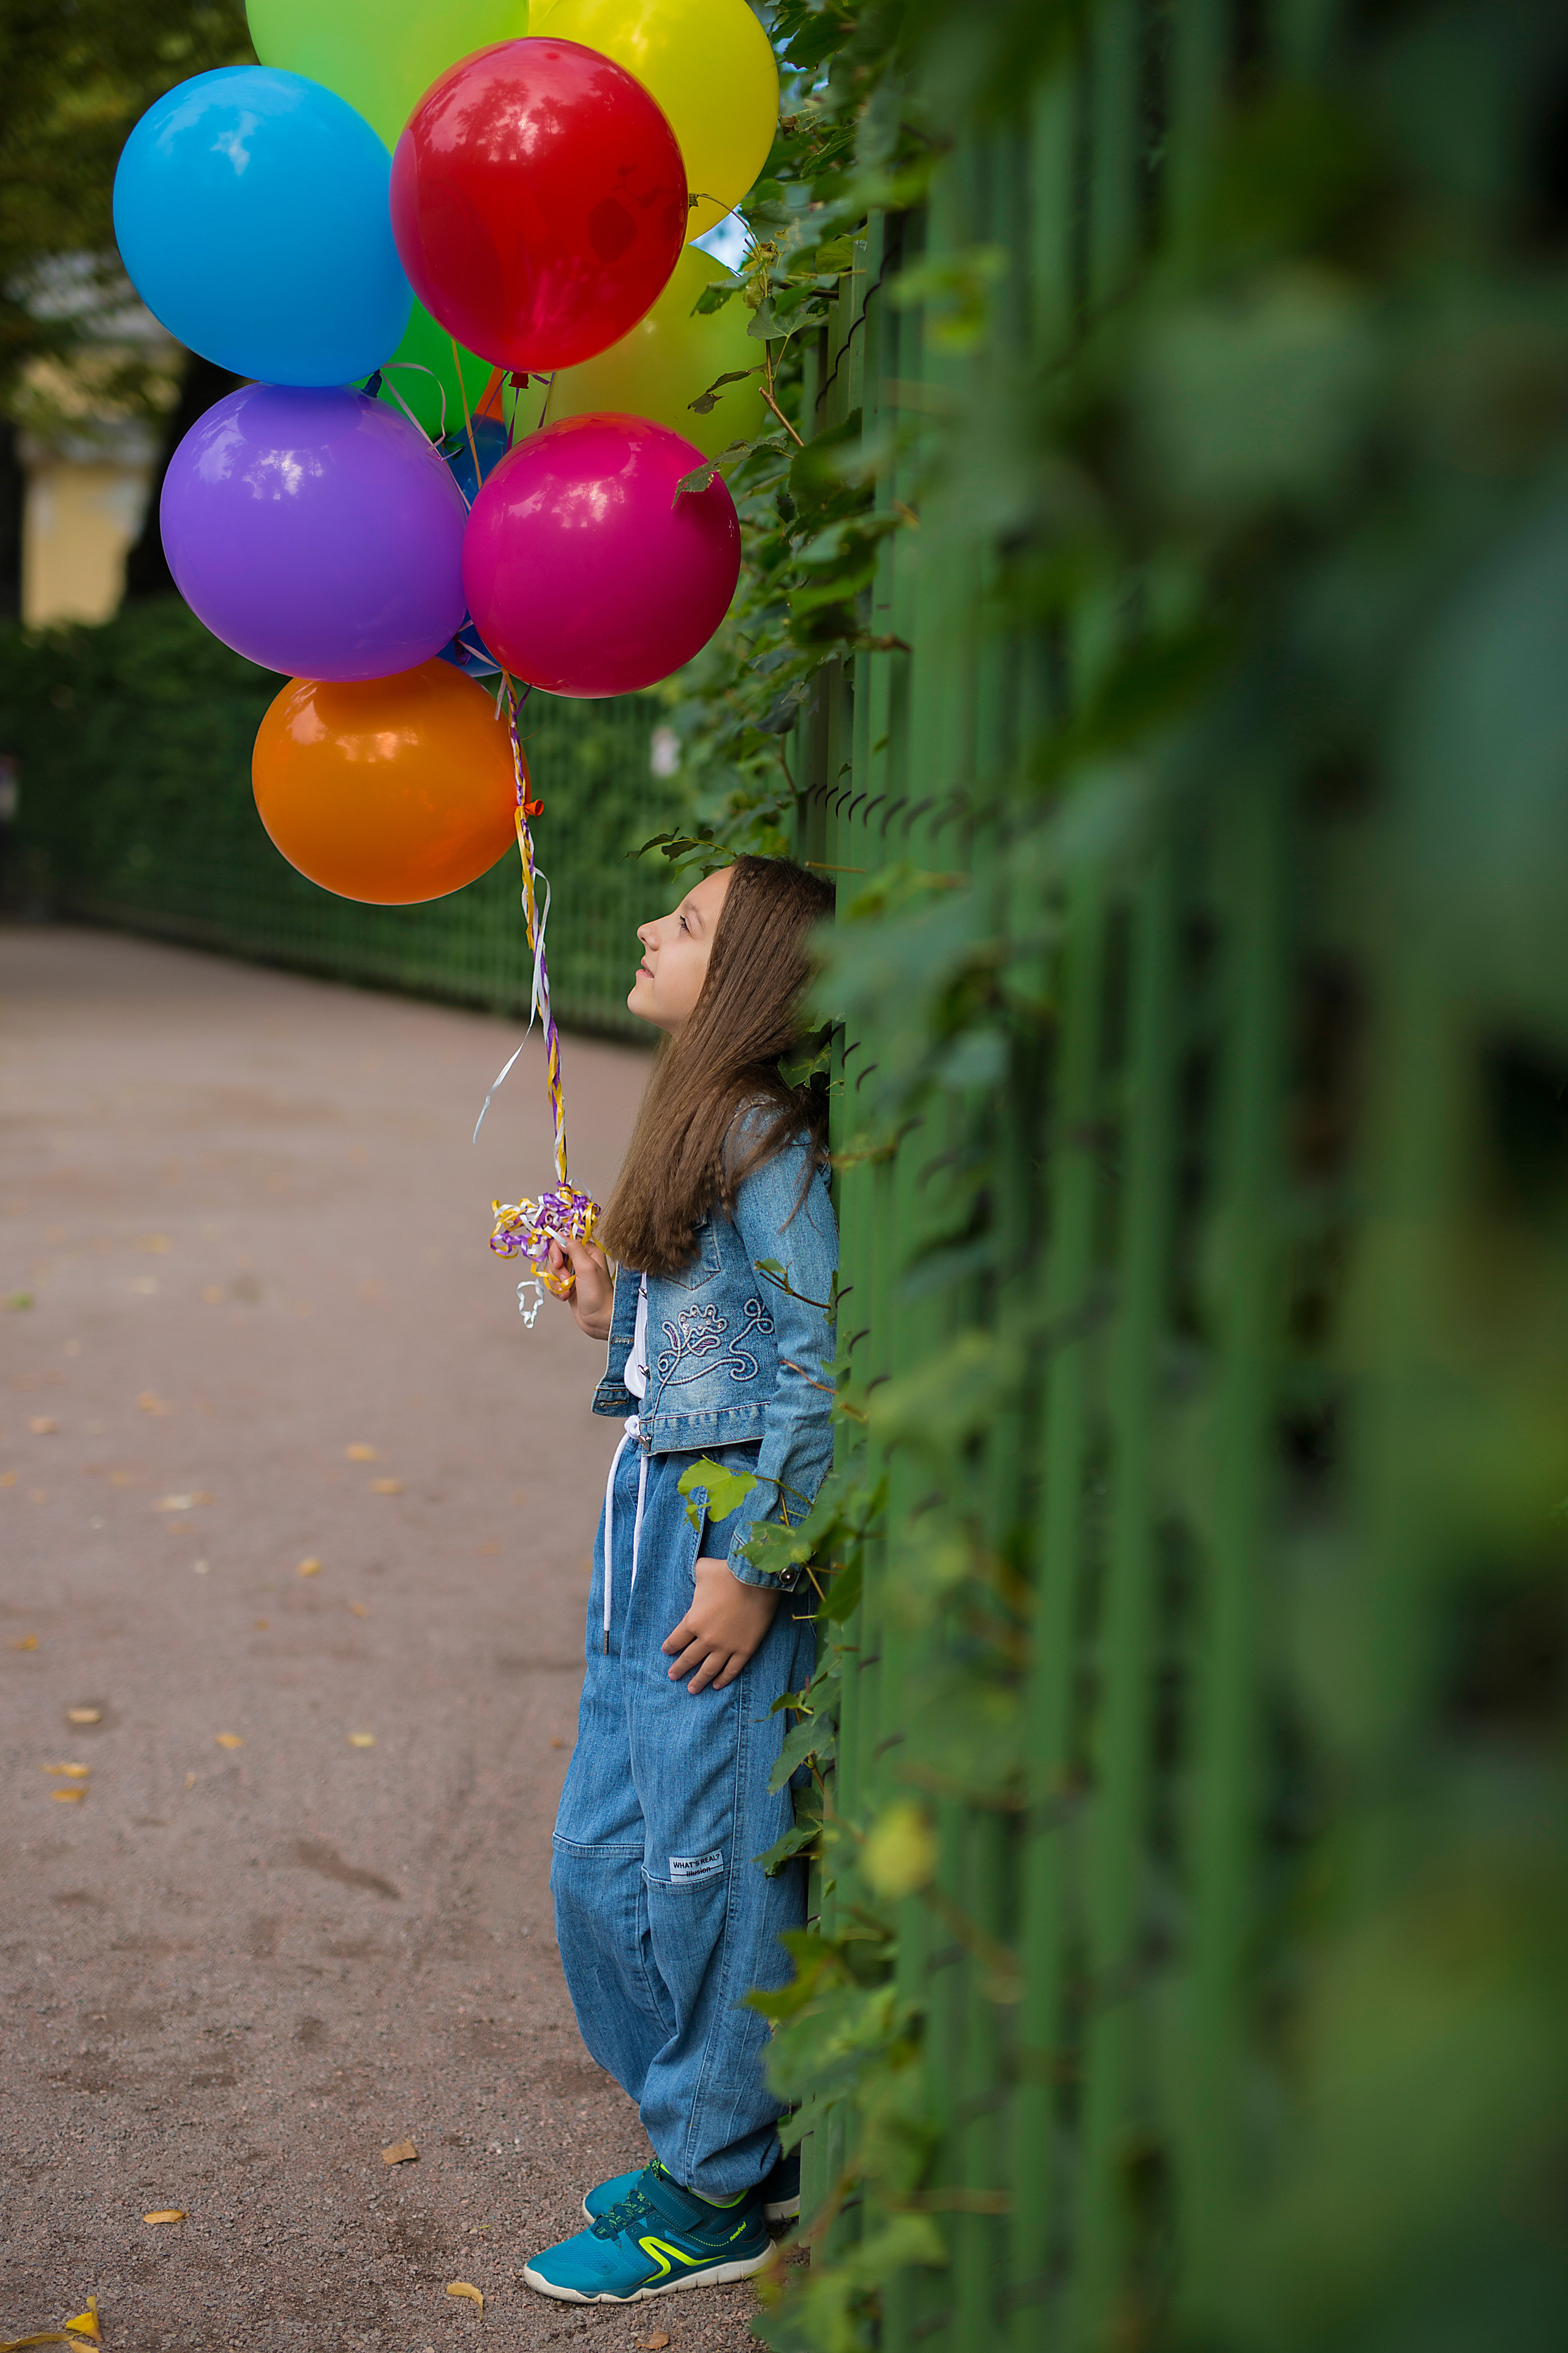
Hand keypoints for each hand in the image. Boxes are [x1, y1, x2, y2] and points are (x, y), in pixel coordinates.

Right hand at [545, 1236, 614, 1340]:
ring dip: (556, 1282)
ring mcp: (573, 1273)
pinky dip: (556, 1290)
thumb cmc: (598, 1295)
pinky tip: (566, 1297)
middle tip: (566, 1279)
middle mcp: (581, 1260)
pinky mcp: (568, 1286)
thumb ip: (574, 1249)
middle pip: (555, 1255)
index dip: (557, 1250)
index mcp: (588, 1251)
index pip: (564, 1240)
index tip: (559, 1262)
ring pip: (552, 1270)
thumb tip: (561, 1235)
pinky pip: (553, 1282)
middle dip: (556, 1269)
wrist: (599, 1320)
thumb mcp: (587, 1267)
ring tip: (568, 1291)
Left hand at [662, 1558, 779, 1693]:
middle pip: (689, 1658)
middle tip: (673, 1676)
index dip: (670, 1647)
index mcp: (693, 1621)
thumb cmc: (727, 1574)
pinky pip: (731, 1669)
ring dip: (699, 1681)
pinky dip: (723, 1679)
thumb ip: (695, 1575)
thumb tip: (696, 1572)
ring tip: (691, 1689)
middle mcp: (706, 1639)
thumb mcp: (703, 1570)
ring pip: (709, 1669)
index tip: (667, 1652)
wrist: (756, 1582)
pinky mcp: (744, 1650)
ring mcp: (726, 1647)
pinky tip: (717, 1685)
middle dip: (679, 1669)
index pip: (676, 1640)